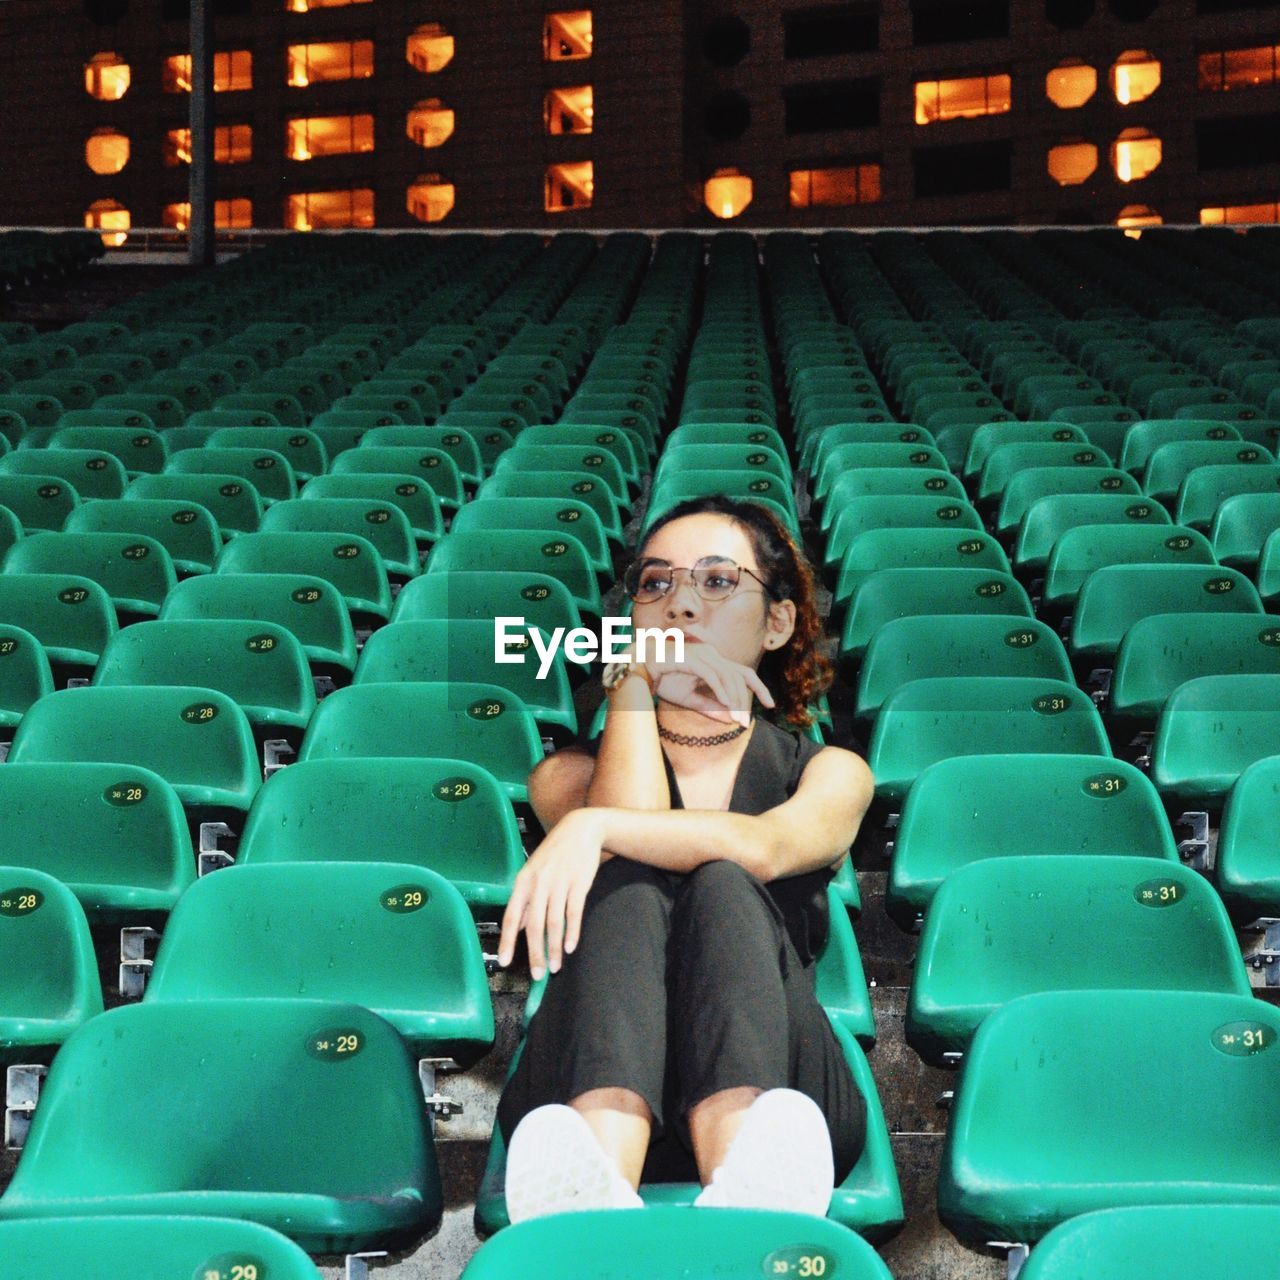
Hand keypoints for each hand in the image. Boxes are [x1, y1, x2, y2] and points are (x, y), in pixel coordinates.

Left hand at [497, 807, 607, 979]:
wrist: (581, 829)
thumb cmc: (556, 853)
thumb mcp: (535, 872)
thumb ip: (527, 900)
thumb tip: (519, 927)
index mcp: (523, 882)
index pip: (511, 916)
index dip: (507, 941)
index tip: (505, 962)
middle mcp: (538, 883)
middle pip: (534, 925)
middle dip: (534, 953)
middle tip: (537, 975)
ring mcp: (559, 883)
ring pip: (554, 923)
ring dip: (553, 948)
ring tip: (555, 967)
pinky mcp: (579, 883)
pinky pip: (573, 913)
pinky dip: (572, 932)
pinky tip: (570, 947)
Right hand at [643, 638, 774, 726]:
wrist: (638, 667)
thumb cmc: (662, 679)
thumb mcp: (689, 698)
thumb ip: (710, 707)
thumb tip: (731, 719)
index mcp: (714, 661)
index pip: (743, 673)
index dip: (759, 687)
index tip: (770, 704)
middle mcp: (711, 654)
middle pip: (741, 675)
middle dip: (749, 699)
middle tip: (746, 722)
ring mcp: (702, 654)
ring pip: (729, 677)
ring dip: (735, 700)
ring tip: (738, 719)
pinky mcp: (691, 659)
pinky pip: (712, 675)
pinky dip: (720, 691)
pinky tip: (726, 705)